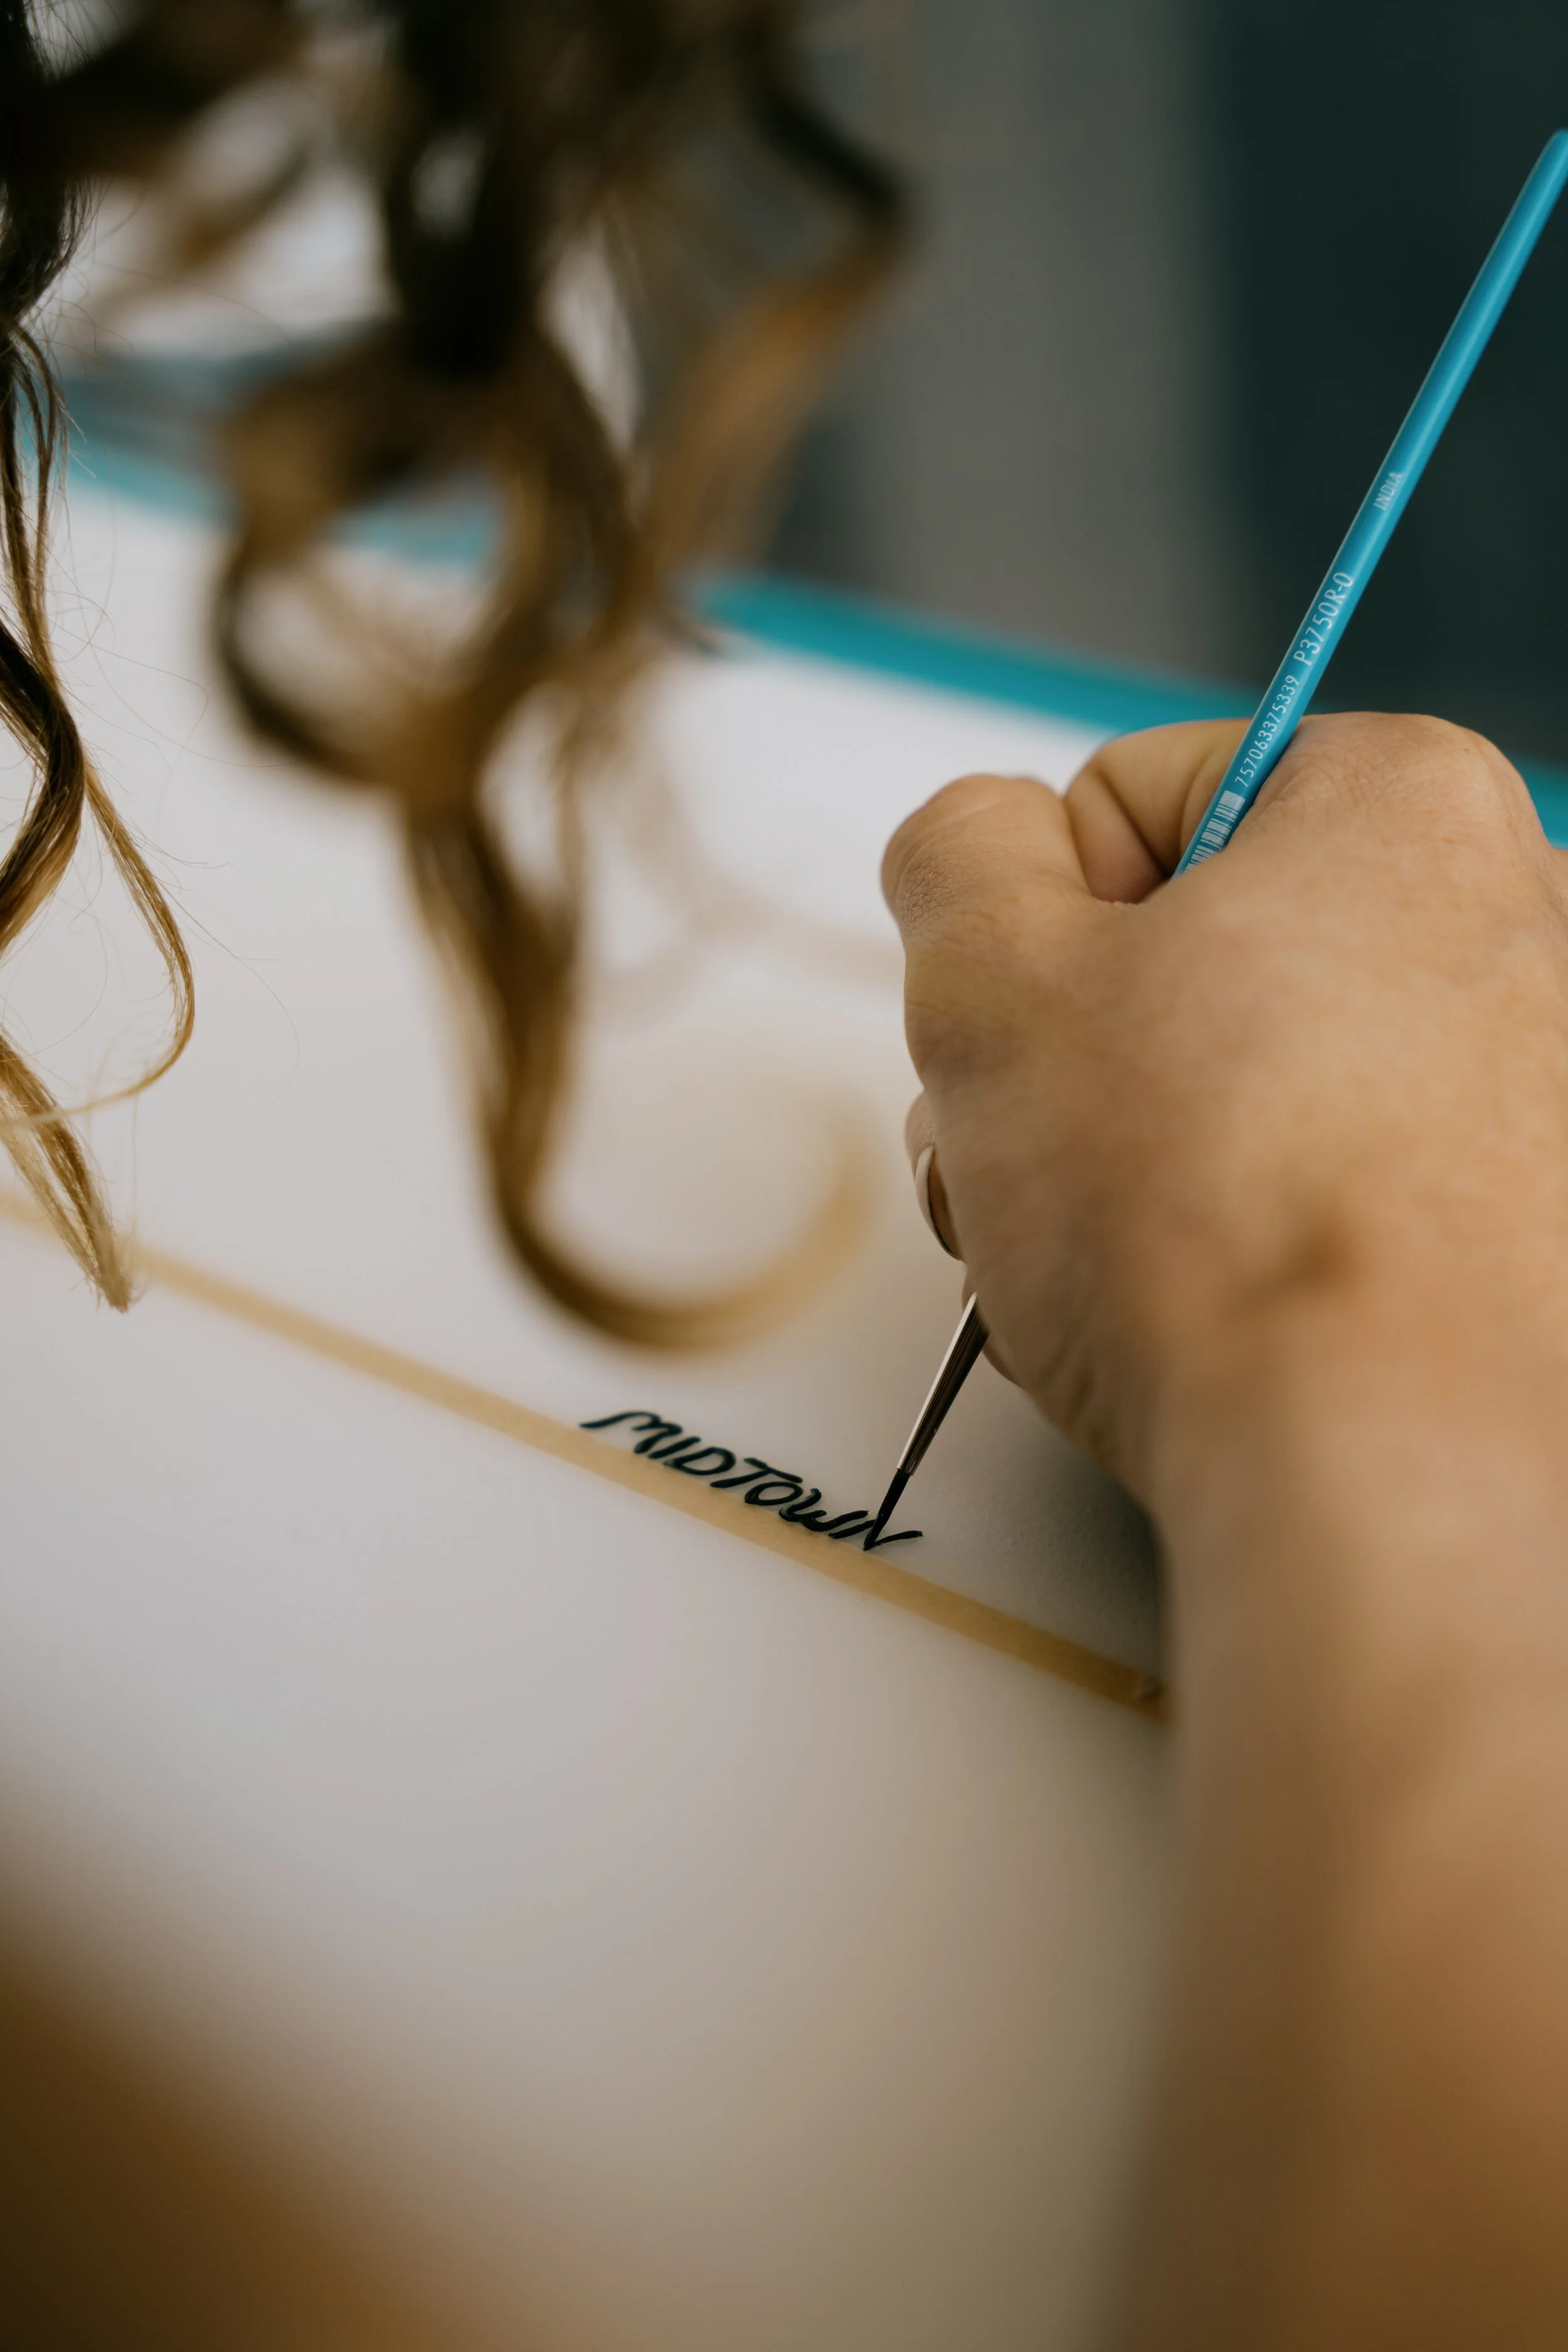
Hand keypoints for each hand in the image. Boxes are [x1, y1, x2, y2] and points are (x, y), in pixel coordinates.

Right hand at [884, 714, 1567, 1512]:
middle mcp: (1521, 917)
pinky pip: (1346, 1189)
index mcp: (1402, 800)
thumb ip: (956, 855)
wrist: (1385, 1465)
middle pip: (1204, 954)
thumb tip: (983, 845)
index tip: (1028, 1041)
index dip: (1033, 926)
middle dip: (1082, 1065)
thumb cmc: (1211, 1219)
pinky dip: (1257, 1239)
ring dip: (1141, 1164)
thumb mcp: (991, 977)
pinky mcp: (1546, 1222)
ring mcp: (1547, 1083)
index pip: (1132, 801)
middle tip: (1036, 1171)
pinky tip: (1209, 1320)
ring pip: (1263, 1084)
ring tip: (1105, 1270)